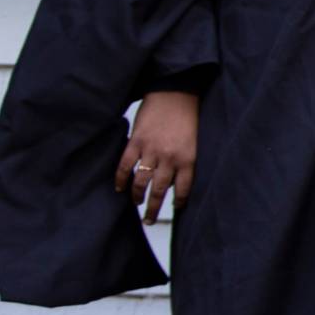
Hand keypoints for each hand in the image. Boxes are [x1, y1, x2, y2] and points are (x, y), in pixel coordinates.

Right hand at [115, 90, 198, 223]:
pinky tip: (119, 188)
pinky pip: (125, 166)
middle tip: (149, 220)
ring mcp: (151, 150)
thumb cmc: (187, 116)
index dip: (179, 202)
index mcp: (188, 158)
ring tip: (135, 205)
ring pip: (141, 181)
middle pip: (160, 190)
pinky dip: (121, 179)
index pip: (184, 188)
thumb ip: (186, 161)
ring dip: (137, 197)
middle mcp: (170, 158)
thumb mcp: (194, 141)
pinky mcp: (136, 142)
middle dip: (154, 208)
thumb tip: (175, 181)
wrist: (174, 93)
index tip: (176, 210)